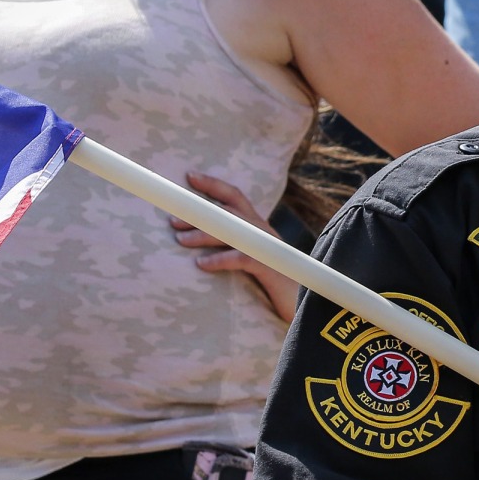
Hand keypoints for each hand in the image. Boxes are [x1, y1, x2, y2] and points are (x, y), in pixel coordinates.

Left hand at [170, 170, 299, 321]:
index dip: (212, 184)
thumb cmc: (274, 282)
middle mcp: (263, 232)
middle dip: (199, 213)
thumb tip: (204, 241)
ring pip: (231, 233)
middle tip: (172, 220)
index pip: (235, 196)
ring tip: (180, 240)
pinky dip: (219, 260)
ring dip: (202, 235)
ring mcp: (267, 248)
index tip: (189, 176)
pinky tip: (201, 265)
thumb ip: (235, 246)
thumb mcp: (254, 258)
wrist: (306, 303)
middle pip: (228, 212)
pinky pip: (241, 258)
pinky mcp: (270, 268)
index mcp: (259, 226)